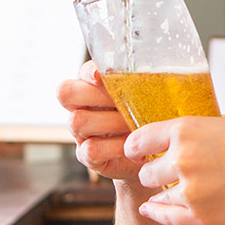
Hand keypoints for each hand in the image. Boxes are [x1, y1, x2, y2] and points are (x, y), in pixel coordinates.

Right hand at [57, 60, 141, 180]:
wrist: (157, 151)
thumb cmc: (151, 116)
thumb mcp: (149, 94)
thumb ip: (142, 80)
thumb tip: (148, 67)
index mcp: (93, 87)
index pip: (81, 72)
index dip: (88, 73)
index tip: (101, 75)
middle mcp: (81, 108)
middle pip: (67, 93)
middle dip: (95, 95)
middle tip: (123, 102)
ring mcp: (82, 133)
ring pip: (77, 121)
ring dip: (109, 121)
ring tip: (133, 124)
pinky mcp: (88, 157)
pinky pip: (91, 150)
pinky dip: (114, 147)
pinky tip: (133, 147)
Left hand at [131, 114, 224, 224]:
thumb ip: (210, 127)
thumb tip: (201, 131)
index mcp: (188, 129)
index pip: (141, 139)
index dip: (135, 146)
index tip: (135, 151)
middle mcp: (181, 160)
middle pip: (147, 172)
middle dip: (153, 173)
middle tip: (160, 174)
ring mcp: (189, 192)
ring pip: (157, 198)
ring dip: (161, 196)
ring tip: (164, 196)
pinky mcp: (201, 218)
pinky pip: (171, 219)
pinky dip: (167, 215)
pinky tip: (163, 212)